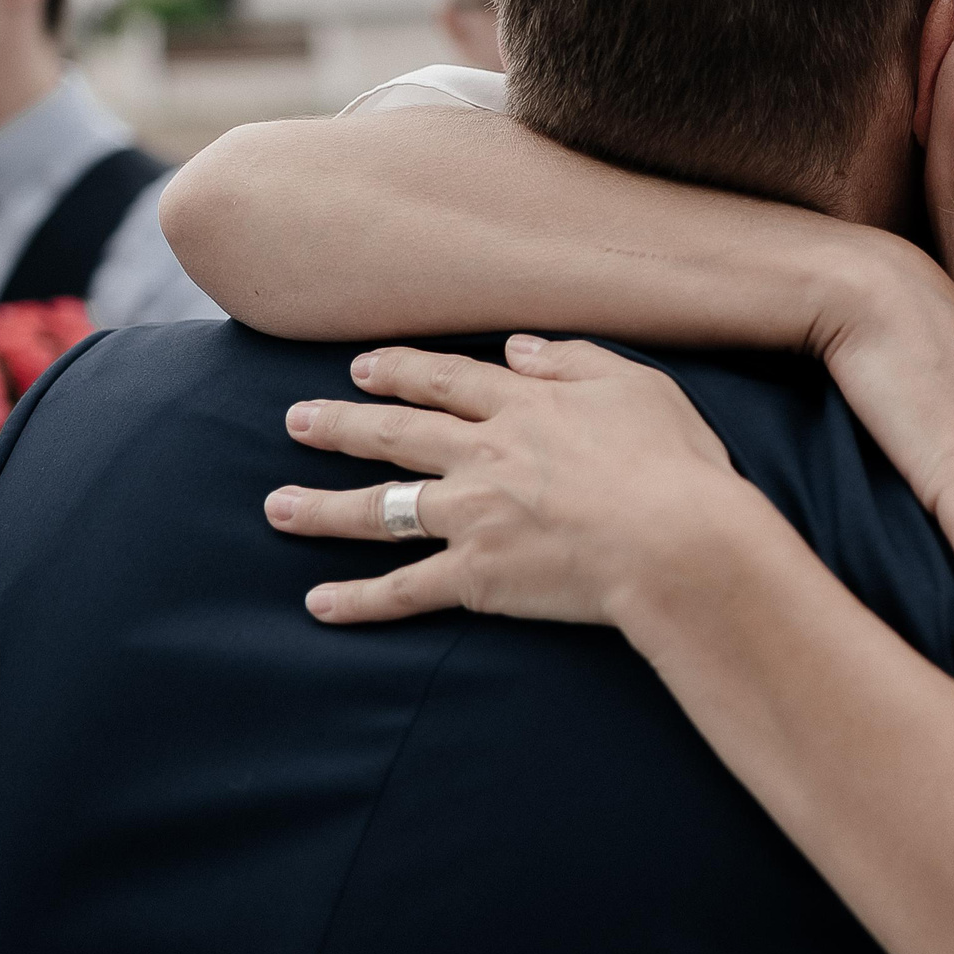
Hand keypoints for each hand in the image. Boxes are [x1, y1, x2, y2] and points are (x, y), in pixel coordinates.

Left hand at [266, 343, 747, 626]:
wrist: (675, 540)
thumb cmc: (673, 462)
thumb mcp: (636, 384)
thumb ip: (572, 359)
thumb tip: (517, 348)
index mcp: (522, 405)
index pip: (444, 381)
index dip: (400, 371)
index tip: (362, 367)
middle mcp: (482, 454)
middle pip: (394, 435)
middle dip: (340, 425)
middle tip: (295, 421)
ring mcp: (472, 516)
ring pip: (379, 509)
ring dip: (323, 508)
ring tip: (278, 507)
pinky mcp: (476, 577)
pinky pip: (404, 589)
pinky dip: (359, 600)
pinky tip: (319, 605)